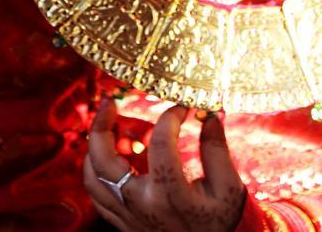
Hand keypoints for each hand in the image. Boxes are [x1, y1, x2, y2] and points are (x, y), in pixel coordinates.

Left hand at [83, 98, 246, 231]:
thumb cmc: (218, 224)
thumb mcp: (228, 189)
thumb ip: (217, 151)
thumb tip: (210, 115)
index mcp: (170, 194)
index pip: (161, 143)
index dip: (170, 117)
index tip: (182, 106)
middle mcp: (141, 204)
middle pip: (104, 160)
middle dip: (102, 125)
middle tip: (110, 101)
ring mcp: (127, 215)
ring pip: (93, 177)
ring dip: (93, 146)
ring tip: (105, 122)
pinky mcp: (121, 222)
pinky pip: (95, 193)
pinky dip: (94, 168)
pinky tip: (104, 152)